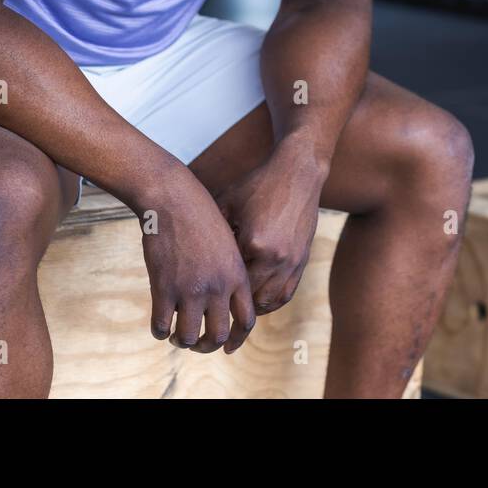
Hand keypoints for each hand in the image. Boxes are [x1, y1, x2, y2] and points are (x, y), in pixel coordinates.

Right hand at [137, 167, 256, 354]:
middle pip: (218, 335)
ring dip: (182, 341)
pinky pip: (162, 326)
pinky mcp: (164, 288)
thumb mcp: (227, 243)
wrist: (174, 199)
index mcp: (237, 275)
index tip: (228, 348)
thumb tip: (225, 299)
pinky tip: (160, 325)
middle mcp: (218, 287)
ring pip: (189, 337)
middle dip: (207, 346)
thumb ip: (229, 271)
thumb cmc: (200, 217)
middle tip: (196, 343)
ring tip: (177, 334)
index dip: (237, 340)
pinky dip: (160, 331)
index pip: (247, 321)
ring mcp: (191, 289)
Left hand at [215, 137, 326, 316]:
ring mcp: (292, 261)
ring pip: (270, 301)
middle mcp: (276, 257)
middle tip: (213, 314)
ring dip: (252, 311)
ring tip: (234, 315)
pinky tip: (257, 303)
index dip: (213, 294)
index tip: (198, 300)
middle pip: (248, 299)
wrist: (297, 173)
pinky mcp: (302, 259)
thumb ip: (210, 229)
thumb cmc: (258, 185)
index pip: (229, 283)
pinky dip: (271, 302)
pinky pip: (286, 293)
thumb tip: (185, 250)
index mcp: (254, 244)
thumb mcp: (228, 203)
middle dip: (231, 309)